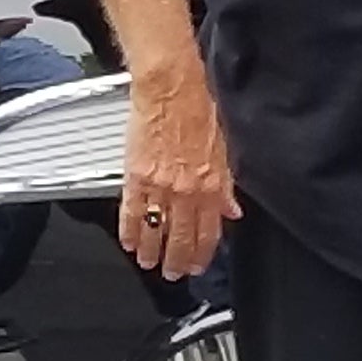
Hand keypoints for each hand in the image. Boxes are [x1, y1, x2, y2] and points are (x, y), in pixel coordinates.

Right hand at [116, 61, 236, 277]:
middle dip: (178, 261)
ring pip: (157, 230)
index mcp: (212, 185)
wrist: (172, 87)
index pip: (210, 232)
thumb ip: (226, 185)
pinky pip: (133, 212)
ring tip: (150, 263)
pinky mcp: (137, 177)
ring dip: (153, 252)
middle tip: (174, 273)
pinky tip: (130, 242)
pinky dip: (130, 231)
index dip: (204, 254)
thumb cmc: (199, 107)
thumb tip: (231, 209)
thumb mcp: (224, 149)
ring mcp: (161, 186)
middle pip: (182, 238)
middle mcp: (187, 191)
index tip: (199, 265)